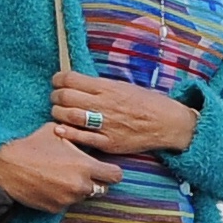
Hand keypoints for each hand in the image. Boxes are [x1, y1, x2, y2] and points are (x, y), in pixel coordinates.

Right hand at [0, 123, 123, 213]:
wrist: (5, 166)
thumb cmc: (31, 145)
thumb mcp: (56, 132)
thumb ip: (76, 137)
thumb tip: (85, 135)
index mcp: (84, 166)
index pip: (115, 175)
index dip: (112, 171)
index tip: (106, 168)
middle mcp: (80, 186)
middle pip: (102, 189)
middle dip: (96, 182)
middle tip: (83, 173)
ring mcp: (67, 199)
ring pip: (83, 197)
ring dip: (78, 189)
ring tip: (62, 177)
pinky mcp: (55, 208)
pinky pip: (66, 203)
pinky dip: (62, 196)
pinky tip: (49, 184)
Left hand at [47, 70, 196, 159]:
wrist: (168, 123)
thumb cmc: (146, 102)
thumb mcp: (124, 86)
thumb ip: (100, 86)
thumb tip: (77, 82)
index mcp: (108, 88)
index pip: (72, 79)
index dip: (58, 79)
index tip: (57, 81)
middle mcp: (104, 105)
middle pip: (66, 97)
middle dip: (55, 96)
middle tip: (55, 97)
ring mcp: (105, 125)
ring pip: (70, 117)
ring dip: (58, 113)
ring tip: (58, 112)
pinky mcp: (108, 143)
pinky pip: (82, 138)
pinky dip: (67, 133)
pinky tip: (60, 129)